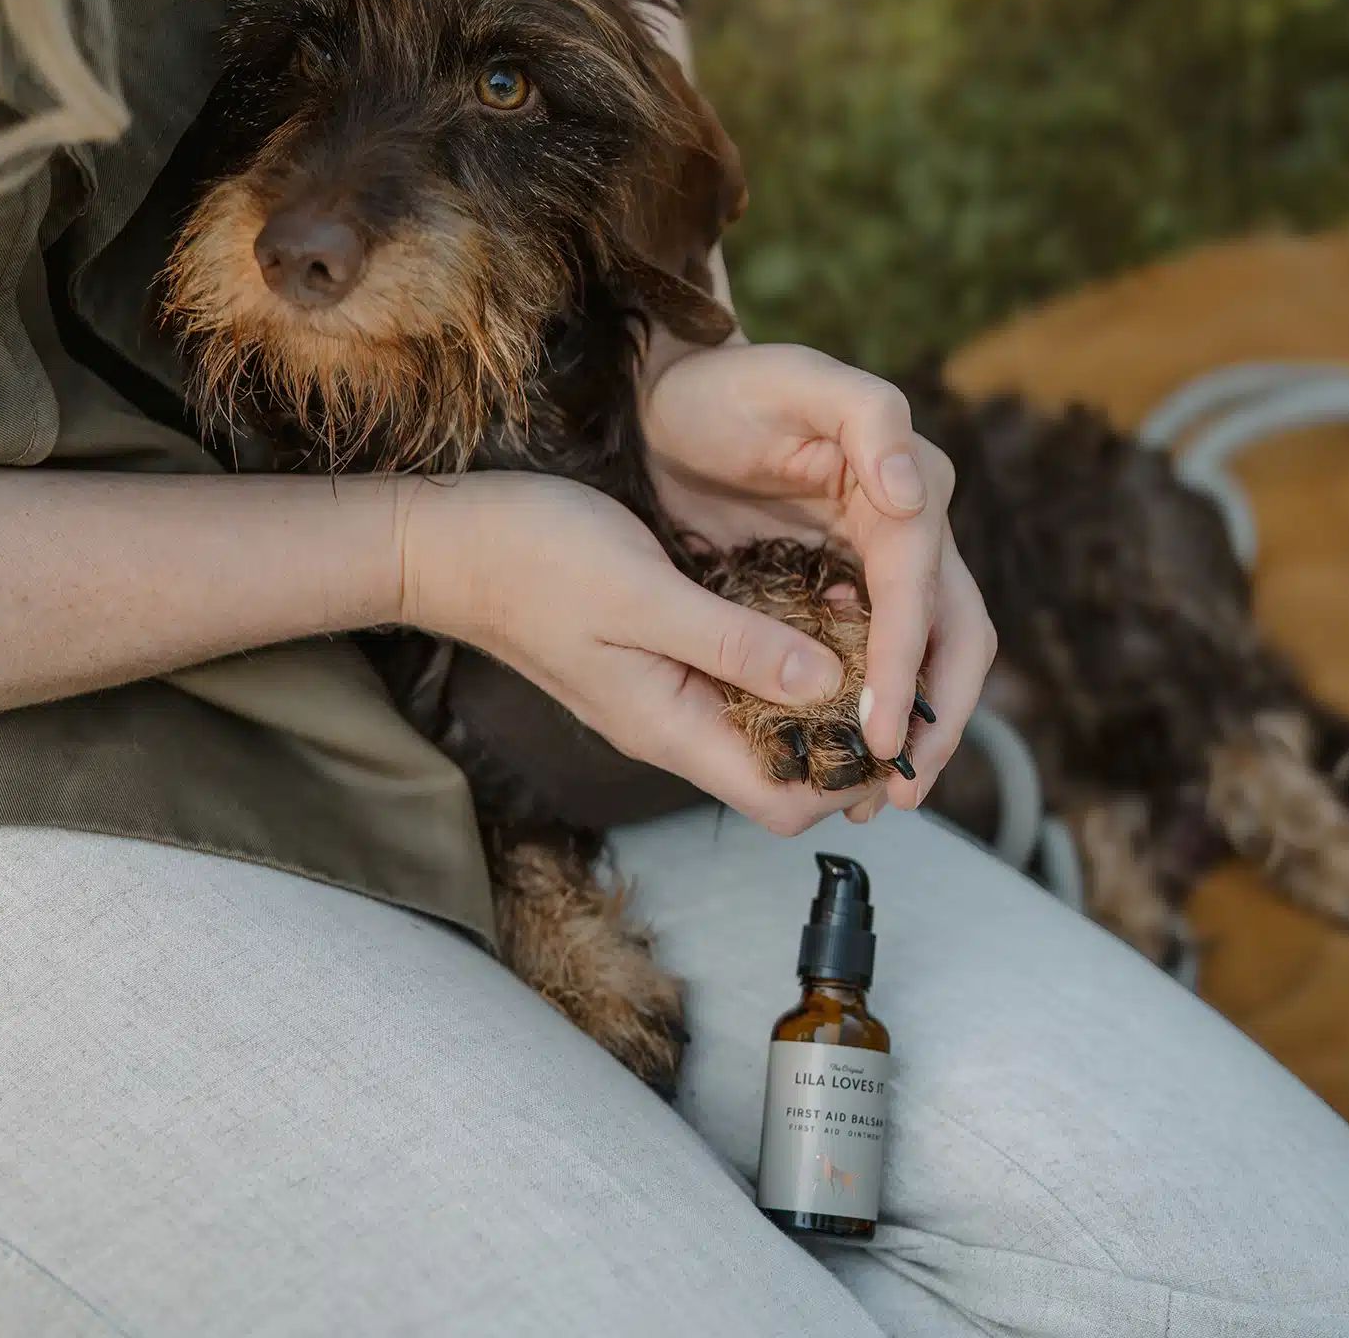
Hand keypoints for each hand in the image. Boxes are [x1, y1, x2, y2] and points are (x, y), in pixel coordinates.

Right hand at [397, 471, 896, 834]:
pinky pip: (736, 685)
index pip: (779, 803)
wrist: (455, 545)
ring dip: (816, 698)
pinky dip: (780, 663)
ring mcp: (664, 696)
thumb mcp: (643, 595)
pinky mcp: (659, 662)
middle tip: (894, 674)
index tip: (893, 721)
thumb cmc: (535, 562)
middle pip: (779, 773)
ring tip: (865, 638)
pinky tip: (808, 613)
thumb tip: (826, 681)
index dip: (844, 780)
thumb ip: (734, 645)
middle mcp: (672, 725)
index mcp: (670, 726)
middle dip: (842, 741)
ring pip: (761, 727)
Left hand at [642, 342, 996, 812]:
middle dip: (935, 717)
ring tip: (884, 794)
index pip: (922, 591)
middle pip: (952, 637)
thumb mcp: (797, 379)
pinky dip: (871, 708)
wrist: (669, 404)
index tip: (883, 732)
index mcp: (906, 489)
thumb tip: (915, 496)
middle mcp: (905, 533)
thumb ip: (868, 418)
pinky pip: (871, 659)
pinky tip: (847, 751)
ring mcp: (874, 565)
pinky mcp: (838, 587)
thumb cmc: (727, 389)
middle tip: (900, 789)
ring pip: (924, 659)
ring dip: (915, 727)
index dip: (908, 664)